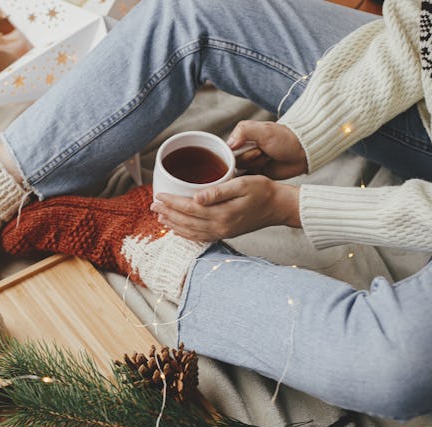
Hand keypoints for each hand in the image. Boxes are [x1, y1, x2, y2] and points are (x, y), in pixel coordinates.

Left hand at [150, 175, 300, 241]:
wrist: (278, 207)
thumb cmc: (262, 191)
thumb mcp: (242, 185)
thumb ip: (218, 192)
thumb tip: (196, 197)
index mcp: (222, 213)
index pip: (189, 208)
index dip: (172, 202)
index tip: (159, 195)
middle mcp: (220, 226)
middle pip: (186, 221)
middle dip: (168, 213)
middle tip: (153, 204)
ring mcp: (222, 232)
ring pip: (190, 231)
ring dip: (173, 224)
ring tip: (160, 215)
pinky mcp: (224, 234)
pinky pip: (199, 237)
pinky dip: (185, 233)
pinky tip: (178, 228)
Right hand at [228, 120, 307, 179]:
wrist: (302, 153)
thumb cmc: (285, 138)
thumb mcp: (264, 130)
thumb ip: (243, 131)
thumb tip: (229, 144)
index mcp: (242, 138)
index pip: (227, 150)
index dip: (238, 153)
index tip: (254, 150)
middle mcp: (243, 151)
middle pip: (233, 162)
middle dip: (249, 159)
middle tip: (262, 153)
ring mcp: (249, 164)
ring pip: (239, 172)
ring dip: (254, 165)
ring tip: (267, 158)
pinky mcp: (256, 175)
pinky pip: (246, 180)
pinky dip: (252, 178)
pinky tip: (263, 170)